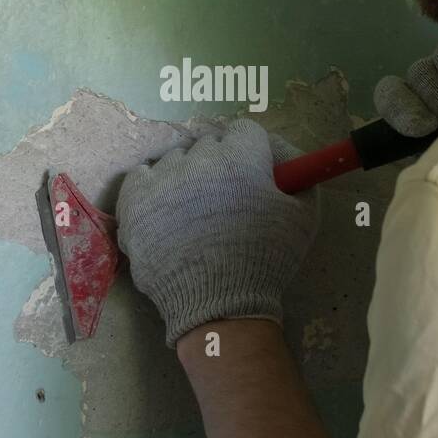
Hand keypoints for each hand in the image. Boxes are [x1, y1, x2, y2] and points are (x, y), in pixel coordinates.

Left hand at [116, 118, 318, 347]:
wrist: (217, 306)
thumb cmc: (264, 260)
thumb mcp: (303, 218)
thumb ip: (299, 180)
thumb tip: (288, 164)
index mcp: (240, 158)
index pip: (245, 131)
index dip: (252, 152)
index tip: (254, 173)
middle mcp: (199, 159)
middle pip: (210, 145)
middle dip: (221, 165)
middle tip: (228, 199)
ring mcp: (162, 179)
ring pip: (176, 161)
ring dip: (187, 178)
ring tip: (194, 214)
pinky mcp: (135, 201)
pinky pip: (142, 176)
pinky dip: (153, 188)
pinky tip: (165, 210)